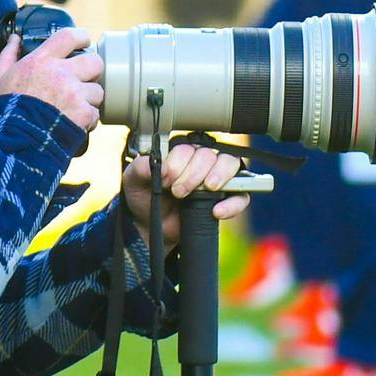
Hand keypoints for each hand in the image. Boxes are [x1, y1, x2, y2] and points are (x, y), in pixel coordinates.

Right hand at [0, 27, 102, 132]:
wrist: (13, 140)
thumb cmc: (6, 109)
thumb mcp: (0, 78)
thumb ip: (8, 55)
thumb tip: (14, 39)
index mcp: (41, 60)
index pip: (69, 36)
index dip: (81, 36)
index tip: (84, 41)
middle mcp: (61, 73)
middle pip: (94, 61)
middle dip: (93, 70)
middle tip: (84, 79)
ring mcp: (74, 93)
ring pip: (97, 90)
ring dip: (89, 99)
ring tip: (75, 107)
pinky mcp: (82, 113)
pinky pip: (95, 113)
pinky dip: (87, 120)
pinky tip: (74, 123)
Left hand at [120, 143, 248, 251]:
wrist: (153, 226)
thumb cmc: (146, 198)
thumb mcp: (134, 181)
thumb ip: (140, 168)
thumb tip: (154, 163)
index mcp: (180, 152)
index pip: (187, 149)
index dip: (177, 163)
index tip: (165, 179)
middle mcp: (200, 161)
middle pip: (208, 155)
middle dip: (193, 174)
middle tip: (177, 191)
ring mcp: (217, 178)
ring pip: (230, 164)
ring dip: (218, 176)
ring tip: (206, 189)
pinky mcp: (227, 198)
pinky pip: (241, 196)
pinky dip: (232, 203)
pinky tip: (216, 211)